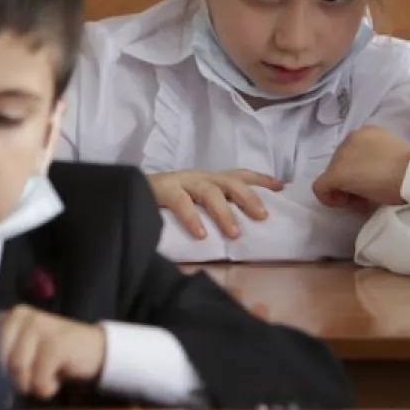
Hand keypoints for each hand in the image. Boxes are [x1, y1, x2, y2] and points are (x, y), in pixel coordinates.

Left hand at [0, 305, 105, 398]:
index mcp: (5, 317)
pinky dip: (45, 388)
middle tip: (26, 384)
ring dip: (30, 384)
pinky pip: (39, 377)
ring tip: (42, 380)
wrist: (94, 349)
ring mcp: (38, 325)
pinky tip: (54, 382)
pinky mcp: (56, 342)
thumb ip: (0, 361)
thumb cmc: (51, 356)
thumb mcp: (21, 353)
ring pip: (17, 368)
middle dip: (10, 379)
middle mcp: (18, 315)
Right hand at [147, 169, 283, 240]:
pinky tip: (202, 235)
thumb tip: (241, 228)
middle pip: (231, 181)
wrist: (128, 193)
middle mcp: (199, 176)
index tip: (282, 187)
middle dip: (249, 197)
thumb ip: (215, 209)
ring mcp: (182, 181)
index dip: (261, 179)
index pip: (240, 174)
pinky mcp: (163, 188)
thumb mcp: (196, 202)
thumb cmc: (166, 202)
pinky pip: (181, 202)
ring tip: (234, 233)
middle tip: (263, 216)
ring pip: (209, 191)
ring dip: (224, 212)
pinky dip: (193, 218)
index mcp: (209, 179)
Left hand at [312, 126, 409, 209]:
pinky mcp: (335, 173)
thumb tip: (370, 175)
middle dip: (352, 181)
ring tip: (365, 198)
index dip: (362, 171)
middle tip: (371, 193)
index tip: (377, 182)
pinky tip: (349, 203)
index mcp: (368, 132)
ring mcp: (341, 154)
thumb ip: (378, 159)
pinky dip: (331, 199)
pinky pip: (321, 188)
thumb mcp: (393, 157)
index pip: (354, 153)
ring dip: (346, 188)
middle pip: (341, 164)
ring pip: (332, 175)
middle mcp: (351, 137)